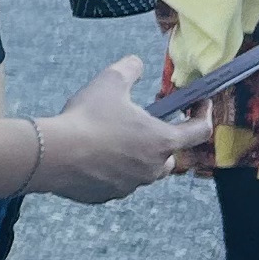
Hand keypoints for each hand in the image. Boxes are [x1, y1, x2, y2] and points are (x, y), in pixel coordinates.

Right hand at [33, 52, 187, 204]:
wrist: (54, 154)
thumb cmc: (88, 118)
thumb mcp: (111, 82)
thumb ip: (130, 69)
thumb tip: (135, 63)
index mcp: (162, 140)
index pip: (199, 131)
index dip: (203, 115)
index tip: (199, 105)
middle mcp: (152, 168)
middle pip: (170, 156)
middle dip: (163, 140)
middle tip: (145, 124)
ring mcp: (130, 186)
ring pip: (143, 171)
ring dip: (136, 156)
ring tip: (114, 139)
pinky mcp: (107, 196)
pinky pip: (117, 182)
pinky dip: (111, 170)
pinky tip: (93, 155)